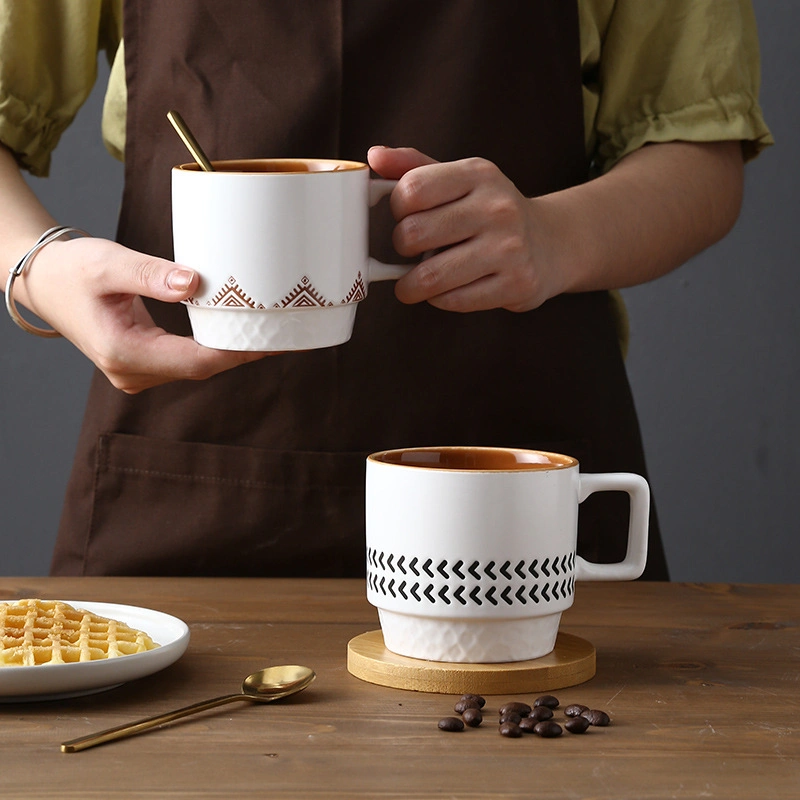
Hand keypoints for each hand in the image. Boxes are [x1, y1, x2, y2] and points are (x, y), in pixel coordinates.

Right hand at [18, 236, 268, 392]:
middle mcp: (131, 372)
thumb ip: (150, 274)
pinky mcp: (144, 364)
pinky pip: (188, 360)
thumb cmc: (71, 270)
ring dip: (233, 351)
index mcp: (122, 352)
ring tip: (273, 332)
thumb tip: (194, 283)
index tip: (271, 340)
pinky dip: (215, 347)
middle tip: (287, 335)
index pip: (195, 361)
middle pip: (202, 368)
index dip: (236, 353)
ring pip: (197, 367)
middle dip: (244, 353)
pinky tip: (241, 332)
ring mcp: (137, 373)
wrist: (44, 283)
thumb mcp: (108, 263)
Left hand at [367, 146, 568, 312]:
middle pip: (412, 234)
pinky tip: (446, 290)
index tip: (406, 215)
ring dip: (411, 285)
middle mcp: (497, 208)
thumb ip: (415, 167)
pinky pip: (452, 301)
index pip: (411, 189)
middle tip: (412, 250)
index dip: (397, 208)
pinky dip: (438, 299)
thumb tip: (374, 157)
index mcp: (479, 174)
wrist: (551, 244)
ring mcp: (509, 248)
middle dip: (402, 247)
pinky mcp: (516, 284)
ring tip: (414, 282)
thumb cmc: (490, 212)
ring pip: (429, 277)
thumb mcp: (460, 180)